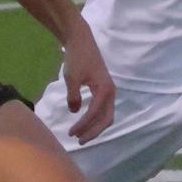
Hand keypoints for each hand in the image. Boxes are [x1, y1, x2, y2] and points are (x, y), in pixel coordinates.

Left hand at [59, 19, 115, 142]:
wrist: (81, 40)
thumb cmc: (77, 57)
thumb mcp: (71, 78)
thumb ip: (73, 96)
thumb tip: (75, 112)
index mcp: (105, 90)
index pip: (95, 114)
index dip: (83, 126)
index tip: (71, 133)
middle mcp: (111, 92)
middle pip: (106, 119)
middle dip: (93, 132)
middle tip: (78, 141)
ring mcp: (109, 91)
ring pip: (106, 115)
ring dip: (95, 127)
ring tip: (81, 135)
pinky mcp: (104, 89)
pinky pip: (103, 109)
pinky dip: (95, 119)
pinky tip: (85, 122)